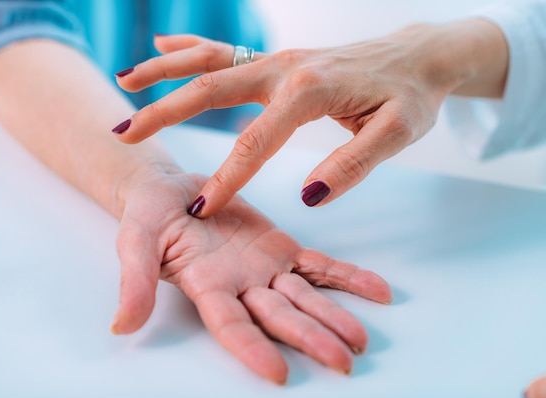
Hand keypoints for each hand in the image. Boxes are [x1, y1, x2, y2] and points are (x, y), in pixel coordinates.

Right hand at [110, 167, 391, 383]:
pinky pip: (319, 265)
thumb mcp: (134, 240)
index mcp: (206, 287)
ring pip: (305, 297)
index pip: (231, 324)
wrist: (172, 192)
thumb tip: (121, 325)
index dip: (251, 347)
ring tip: (361, 340)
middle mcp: (241, 287)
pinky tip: (378, 292)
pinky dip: (347, 277)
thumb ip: (135, 279)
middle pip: (279, 316)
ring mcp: (265, 270)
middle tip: (341, 362)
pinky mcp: (282, 249)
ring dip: (334, 316)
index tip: (277, 372)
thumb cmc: (149, 216)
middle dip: (310, 338)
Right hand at [112, 21, 506, 216]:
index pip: (257, 140)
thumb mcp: (397, 134)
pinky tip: (163, 43)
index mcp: (312, 91)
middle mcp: (287, 68)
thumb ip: (353, 164)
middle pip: (213, 88)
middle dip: (165, 112)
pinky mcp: (281, 60)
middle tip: (124, 134)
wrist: (420, 56)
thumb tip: (309, 196)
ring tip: (124, 79)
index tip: (201, 207)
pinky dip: (191, 47)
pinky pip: (227, 50)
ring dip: (165, 69)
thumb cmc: (411, 97)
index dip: (228, 177)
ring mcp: (280, 59)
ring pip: (211, 61)